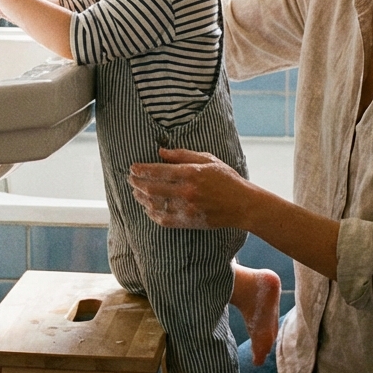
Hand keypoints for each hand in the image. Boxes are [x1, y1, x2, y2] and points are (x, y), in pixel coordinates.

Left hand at [127, 148, 252, 229]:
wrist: (243, 205)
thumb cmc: (226, 178)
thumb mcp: (208, 159)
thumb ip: (183, 155)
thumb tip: (161, 151)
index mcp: (192, 173)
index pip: (158, 171)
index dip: (141, 170)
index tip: (132, 168)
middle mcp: (187, 191)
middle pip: (152, 188)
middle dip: (137, 183)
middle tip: (130, 178)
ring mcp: (188, 208)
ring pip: (155, 204)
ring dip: (141, 198)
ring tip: (135, 192)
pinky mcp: (189, 221)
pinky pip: (164, 219)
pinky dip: (152, 214)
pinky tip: (147, 208)